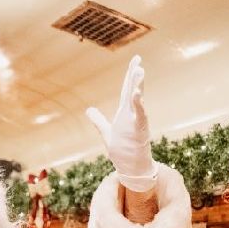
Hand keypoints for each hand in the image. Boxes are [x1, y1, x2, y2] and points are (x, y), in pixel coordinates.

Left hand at [86, 54, 155, 190]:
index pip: (127, 89)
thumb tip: (89, 110)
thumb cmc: (122, 151)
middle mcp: (131, 114)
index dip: (130, 75)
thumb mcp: (106, 133)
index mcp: (124, 113)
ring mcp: (136, 122)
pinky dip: (139, 105)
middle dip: (135, 76)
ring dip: (138, 86)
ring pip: (137, 100)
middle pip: (133, 90)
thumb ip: (98, 120)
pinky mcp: (139, 130)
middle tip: (138, 60)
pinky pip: (140, 116)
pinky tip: (136, 94)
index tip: (137, 59)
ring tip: (140, 71)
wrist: (131, 168)